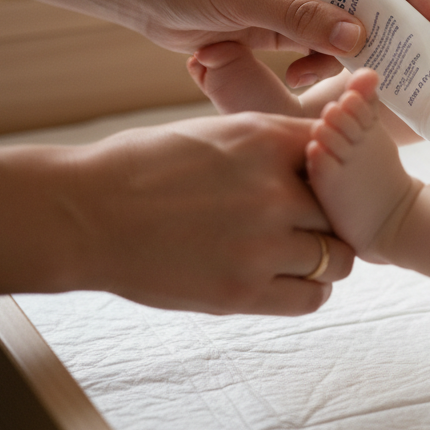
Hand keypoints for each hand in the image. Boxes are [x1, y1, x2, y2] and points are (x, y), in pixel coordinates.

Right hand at [63, 112, 354, 313]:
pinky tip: (293, 278)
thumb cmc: (147, 165)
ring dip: (326, 256)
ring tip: (304, 252)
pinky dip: (311, 290)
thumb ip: (273, 143)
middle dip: (334, 217)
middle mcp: (273, 192)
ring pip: (337, 258)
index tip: (325, 183)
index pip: (338, 155)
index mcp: (266, 141)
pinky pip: (309, 297)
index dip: (335, 171)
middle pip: (343, 210)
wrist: (86, 213)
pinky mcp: (240, 293)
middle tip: (317, 222)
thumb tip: (321, 152)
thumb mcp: (218, 131)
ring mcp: (260, 246)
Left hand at [131, 0, 429, 85]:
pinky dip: (320, 63)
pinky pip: (323, 45)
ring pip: (350, 25)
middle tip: (410, 63)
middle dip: (390, 29)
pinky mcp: (288, 20)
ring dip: (349, 53)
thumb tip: (359, 39)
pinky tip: (299, 74)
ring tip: (337, 76)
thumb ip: (301, 16)